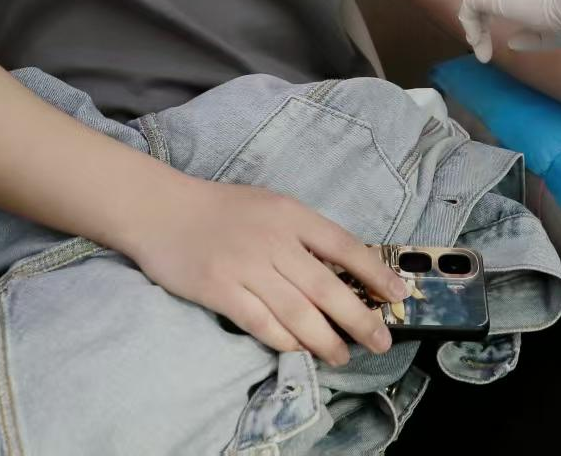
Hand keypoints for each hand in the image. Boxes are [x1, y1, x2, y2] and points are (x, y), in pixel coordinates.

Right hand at [122, 178, 406, 364]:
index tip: (398, 294)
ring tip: (343, 355)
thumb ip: (304, 233)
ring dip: (325, 339)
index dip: (375, 272)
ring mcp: (246, 267)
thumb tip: (345, 268)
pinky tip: (300, 351)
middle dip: (359, 318)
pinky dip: (285, 340)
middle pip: (327, 287)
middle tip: (381, 340)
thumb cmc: (221, 209)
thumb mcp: (272, 205)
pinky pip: (261, 323)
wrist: (162, 210)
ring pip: (298, 312)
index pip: (345, 246)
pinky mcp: (220, 290)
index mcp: (292, 215)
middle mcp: (274, 240)